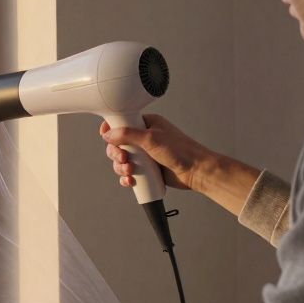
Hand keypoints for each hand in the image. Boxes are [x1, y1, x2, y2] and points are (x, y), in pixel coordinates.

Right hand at [100, 114, 214, 191]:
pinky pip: (129, 173)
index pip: (122, 122)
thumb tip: (108, 135)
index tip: (107, 137)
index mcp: (146, 124)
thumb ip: (127, 134)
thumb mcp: (151, 138)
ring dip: (121, 168)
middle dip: (116, 153)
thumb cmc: (181, 151)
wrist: (196, 171)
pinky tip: (131, 180)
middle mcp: (144, 138)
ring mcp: (145, 154)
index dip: (112, 130)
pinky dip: (126, 177)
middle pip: (118, 144)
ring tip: (130, 171)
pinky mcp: (146, 169)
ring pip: (122, 160)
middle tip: (123, 158)